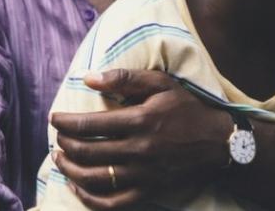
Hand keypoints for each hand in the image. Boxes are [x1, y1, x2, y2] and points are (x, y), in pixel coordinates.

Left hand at [50, 69, 231, 208]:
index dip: (65, 122)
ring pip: (94, 178)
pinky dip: (89, 198)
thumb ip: (124, 77)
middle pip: (87, 151)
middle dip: (65, 144)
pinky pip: (112, 202)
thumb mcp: (161, 83)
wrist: (219, 144)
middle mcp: (139, 149)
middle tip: (57, 138)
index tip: (55, 119)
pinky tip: (77, 187)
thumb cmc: (187, 109)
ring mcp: (143, 174)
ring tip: (60, 159)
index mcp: (140, 120)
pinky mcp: (148, 190)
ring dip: (70, 170)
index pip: (89, 124)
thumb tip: (88, 77)